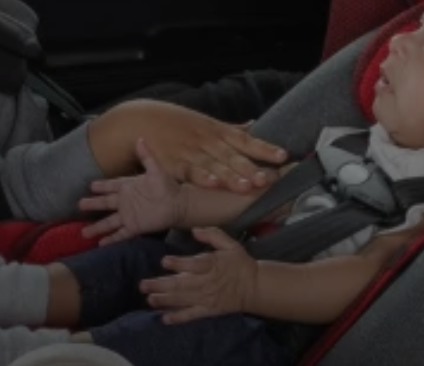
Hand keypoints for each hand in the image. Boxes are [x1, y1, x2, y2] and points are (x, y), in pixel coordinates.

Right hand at [78, 142, 190, 243]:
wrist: (179, 205)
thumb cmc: (168, 187)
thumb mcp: (156, 170)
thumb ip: (146, 156)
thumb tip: (140, 139)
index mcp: (128, 187)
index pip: (111, 186)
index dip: (101, 186)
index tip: (91, 186)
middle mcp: (126, 201)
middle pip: (104, 203)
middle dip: (92, 205)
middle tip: (79, 205)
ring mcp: (129, 215)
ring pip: (109, 222)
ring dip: (97, 227)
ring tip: (84, 233)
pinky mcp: (134, 227)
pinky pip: (120, 234)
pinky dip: (111, 239)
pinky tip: (101, 244)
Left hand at [143, 228, 258, 323]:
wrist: (255, 287)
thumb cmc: (240, 264)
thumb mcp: (230, 244)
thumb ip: (213, 235)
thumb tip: (195, 230)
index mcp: (213, 265)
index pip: (195, 264)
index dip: (179, 263)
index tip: (164, 261)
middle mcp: (207, 283)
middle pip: (182, 284)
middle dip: (161, 285)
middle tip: (143, 285)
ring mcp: (207, 298)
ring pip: (183, 300)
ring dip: (165, 300)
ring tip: (149, 300)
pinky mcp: (209, 310)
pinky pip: (192, 315)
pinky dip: (179, 318)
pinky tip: (164, 319)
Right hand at [147, 124, 284, 192]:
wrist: (140, 119)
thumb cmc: (177, 123)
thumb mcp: (206, 122)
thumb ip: (231, 129)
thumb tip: (254, 125)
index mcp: (218, 131)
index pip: (246, 140)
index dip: (265, 149)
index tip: (283, 156)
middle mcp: (208, 141)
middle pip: (233, 156)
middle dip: (251, 168)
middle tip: (268, 179)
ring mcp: (191, 151)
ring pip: (214, 165)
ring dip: (231, 176)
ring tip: (246, 186)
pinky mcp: (174, 162)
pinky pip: (190, 172)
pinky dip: (201, 177)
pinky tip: (212, 184)